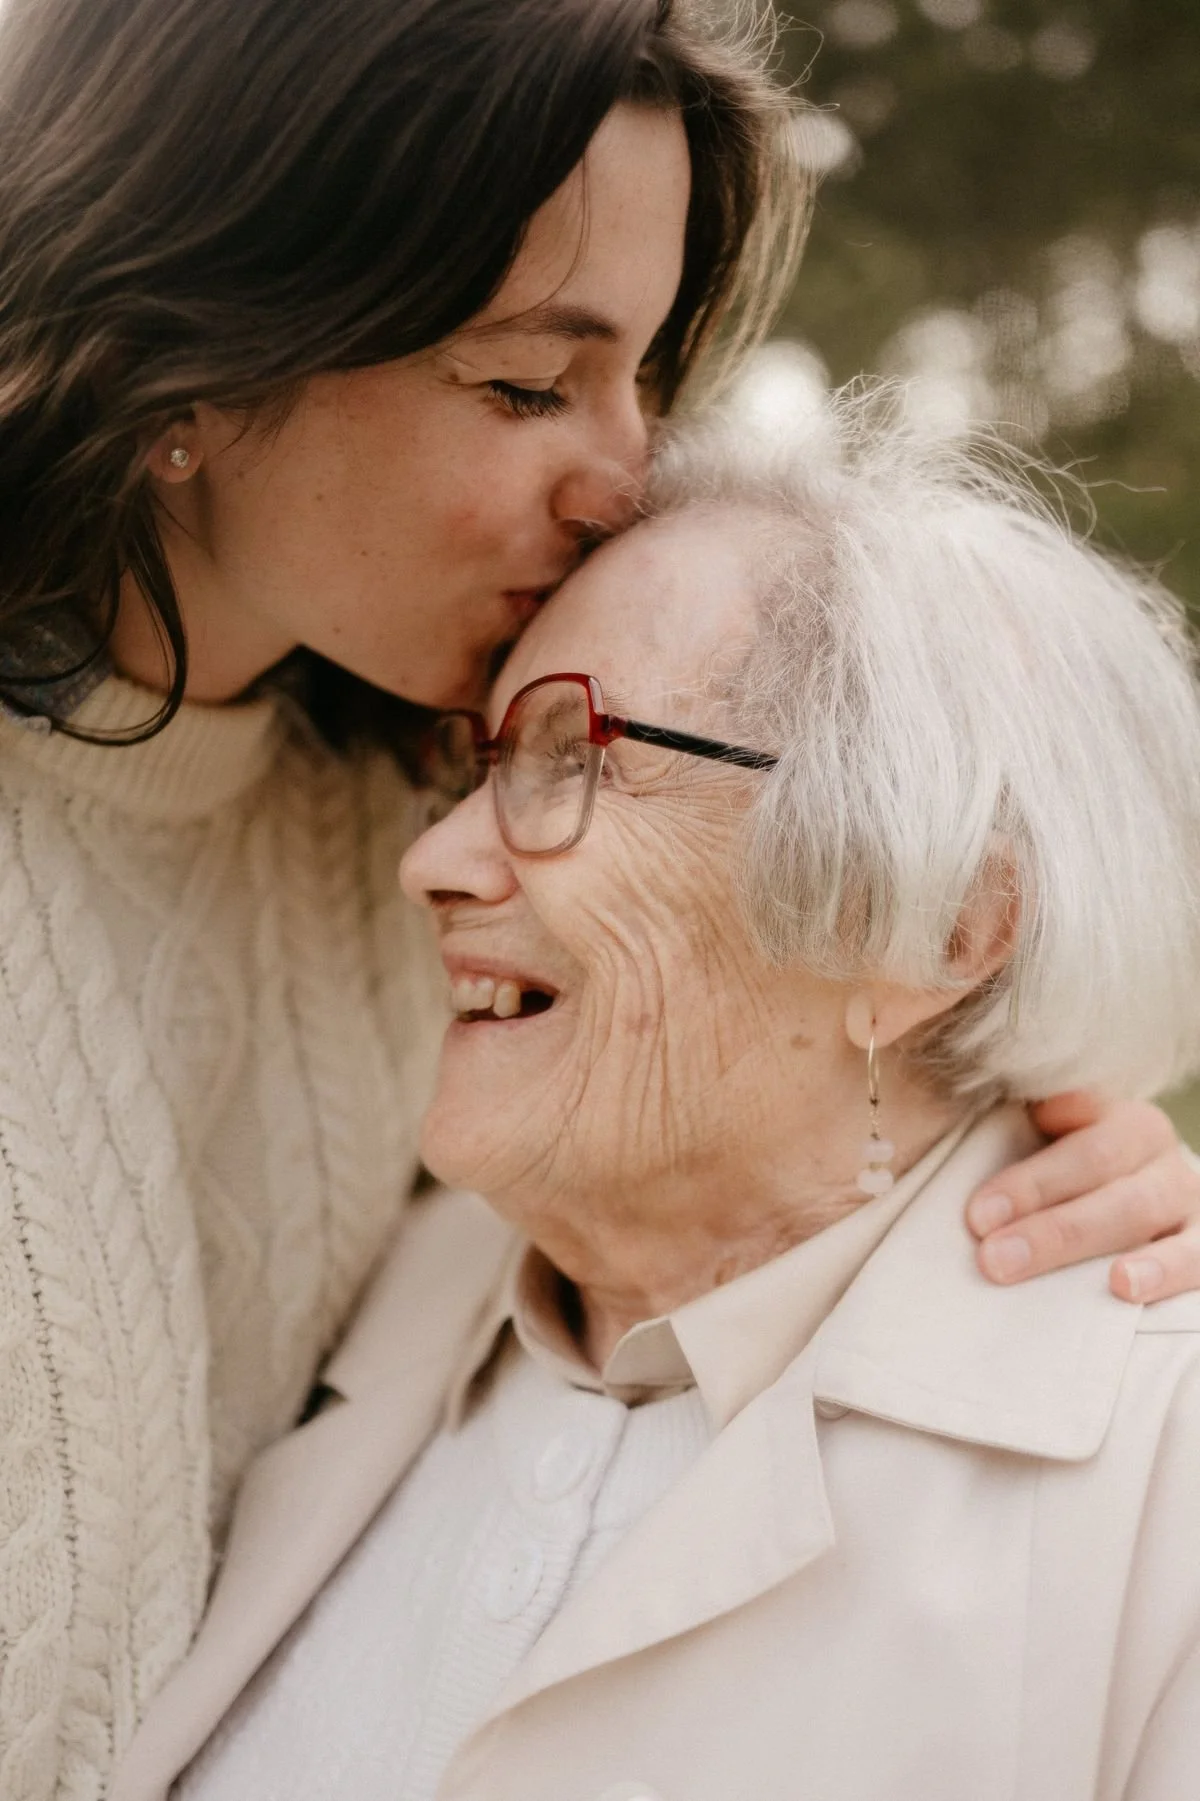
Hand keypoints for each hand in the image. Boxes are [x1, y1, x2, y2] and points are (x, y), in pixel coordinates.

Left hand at [966, 1091, 1199, 1301]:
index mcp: (1102, 1107)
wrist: (1133, 1195)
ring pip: (1139, 1206)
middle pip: (1095, 1165)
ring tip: (1047, 1266)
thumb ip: (1004, 1134)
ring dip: (1088, 1240)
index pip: (1063, 1124)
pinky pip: (1196, 1254)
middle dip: (1040, 1212)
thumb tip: (944, 1132)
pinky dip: (1164, 1270)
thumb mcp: (1036, 1144)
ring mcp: (1183, 1191)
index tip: (976, 1216)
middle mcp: (1148, 1143)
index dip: (1023, 1171)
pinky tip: (1126, 1288)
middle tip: (990, 1255)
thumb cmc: (1062, 1177)